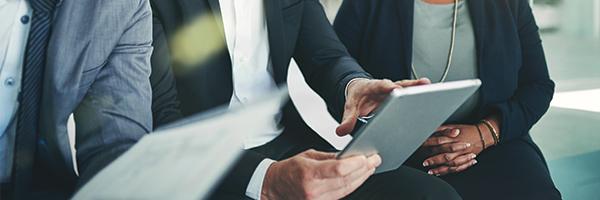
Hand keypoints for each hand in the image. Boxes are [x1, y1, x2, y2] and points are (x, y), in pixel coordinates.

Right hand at [261, 149, 381, 199]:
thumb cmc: (289, 170)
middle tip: (374, 160)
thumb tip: (349, 155)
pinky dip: (352, 185)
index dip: (356, 164)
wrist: (275, 187)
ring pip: (347, 189)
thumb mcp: (307, 156)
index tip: (366, 157)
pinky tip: (359, 178)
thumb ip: (329, 156)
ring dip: (361, 178)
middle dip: (364, 170)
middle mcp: (314, 189)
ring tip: (370, 168)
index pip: (339, 169)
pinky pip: (341, 195)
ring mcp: (318, 199)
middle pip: (346, 180)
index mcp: (309, 173)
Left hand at [336, 78, 430, 135]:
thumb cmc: (356, 97)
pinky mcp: (400, 95)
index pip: (379, 85)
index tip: (395, 88)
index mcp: (371, 87)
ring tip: (430, 87)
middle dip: (409, 86)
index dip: (387, 87)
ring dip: (418, 87)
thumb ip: (347, 119)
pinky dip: (420, 94)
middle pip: (398, 84)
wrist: (359, 90)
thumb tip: (341, 132)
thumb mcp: (349, 106)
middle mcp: (384, 86)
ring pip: (407, 87)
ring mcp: (393, 90)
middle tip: (422, 85)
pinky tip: (432, 98)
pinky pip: (411, 94)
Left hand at [421, 124, 493, 175]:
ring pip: (450, 164)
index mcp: (454, 138)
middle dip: (434, 160)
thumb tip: (430, 130)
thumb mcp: (453, 126)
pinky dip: (449, 171)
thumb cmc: (467, 130)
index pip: (439, 142)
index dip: (430, 147)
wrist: (483, 134)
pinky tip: (441, 173)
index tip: (422, 149)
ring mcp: (463, 155)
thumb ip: (442, 129)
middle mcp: (458, 147)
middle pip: (445, 155)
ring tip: (431, 171)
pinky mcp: (467, 159)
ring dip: (440, 169)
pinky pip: (457, 168)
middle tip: (425, 163)